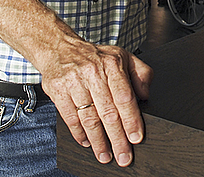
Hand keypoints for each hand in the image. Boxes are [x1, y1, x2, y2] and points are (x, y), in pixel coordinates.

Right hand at [38, 41, 152, 166]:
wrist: (59, 48)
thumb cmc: (95, 56)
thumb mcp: (122, 56)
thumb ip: (141, 73)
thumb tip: (146, 94)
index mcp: (112, 64)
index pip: (124, 96)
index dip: (131, 119)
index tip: (136, 137)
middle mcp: (93, 72)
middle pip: (108, 111)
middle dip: (117, 138)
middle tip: (123, 156)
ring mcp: (74, 81)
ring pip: (89, 118)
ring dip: (98, 141)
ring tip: (105, 156)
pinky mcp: (58, 90)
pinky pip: (70, 117)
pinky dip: (79, 133)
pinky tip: (87, 142)